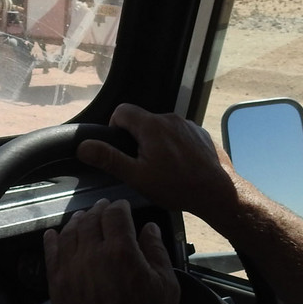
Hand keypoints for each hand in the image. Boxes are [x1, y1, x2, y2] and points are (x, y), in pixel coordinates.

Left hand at [43, 199, 178, 303]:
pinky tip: (54, 233)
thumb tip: (149, 228)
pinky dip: (52, 238)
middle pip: (91, 219)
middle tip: (104, 207)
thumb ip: (157, 253)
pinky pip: (51, 252)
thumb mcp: (166, 289)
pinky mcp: (56, 282)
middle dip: (99, 210)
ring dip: (77, 220)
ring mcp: (70, 267)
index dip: (119, 206)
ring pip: (70, 232)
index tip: (123, 206)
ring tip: (84, 217)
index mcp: (121, 251)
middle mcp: (91, 253)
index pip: (115, 215)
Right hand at [77, 104, 241, 230]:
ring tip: (162, 169)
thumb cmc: (176, 186)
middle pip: (142, 120)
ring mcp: (188, 124)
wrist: (219, 192)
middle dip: (136, 138)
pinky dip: (175, 145)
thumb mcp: (137, 176)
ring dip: (156, 142)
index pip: (122, 110)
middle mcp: (170, 118)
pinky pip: (179, 134)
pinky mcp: (201, 133)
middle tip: (140, 165)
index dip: (114, 127)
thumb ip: (109, 159)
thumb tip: (83, 146)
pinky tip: (180, 166)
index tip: (120, 149)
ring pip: (161, 128)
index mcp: (151, 125)